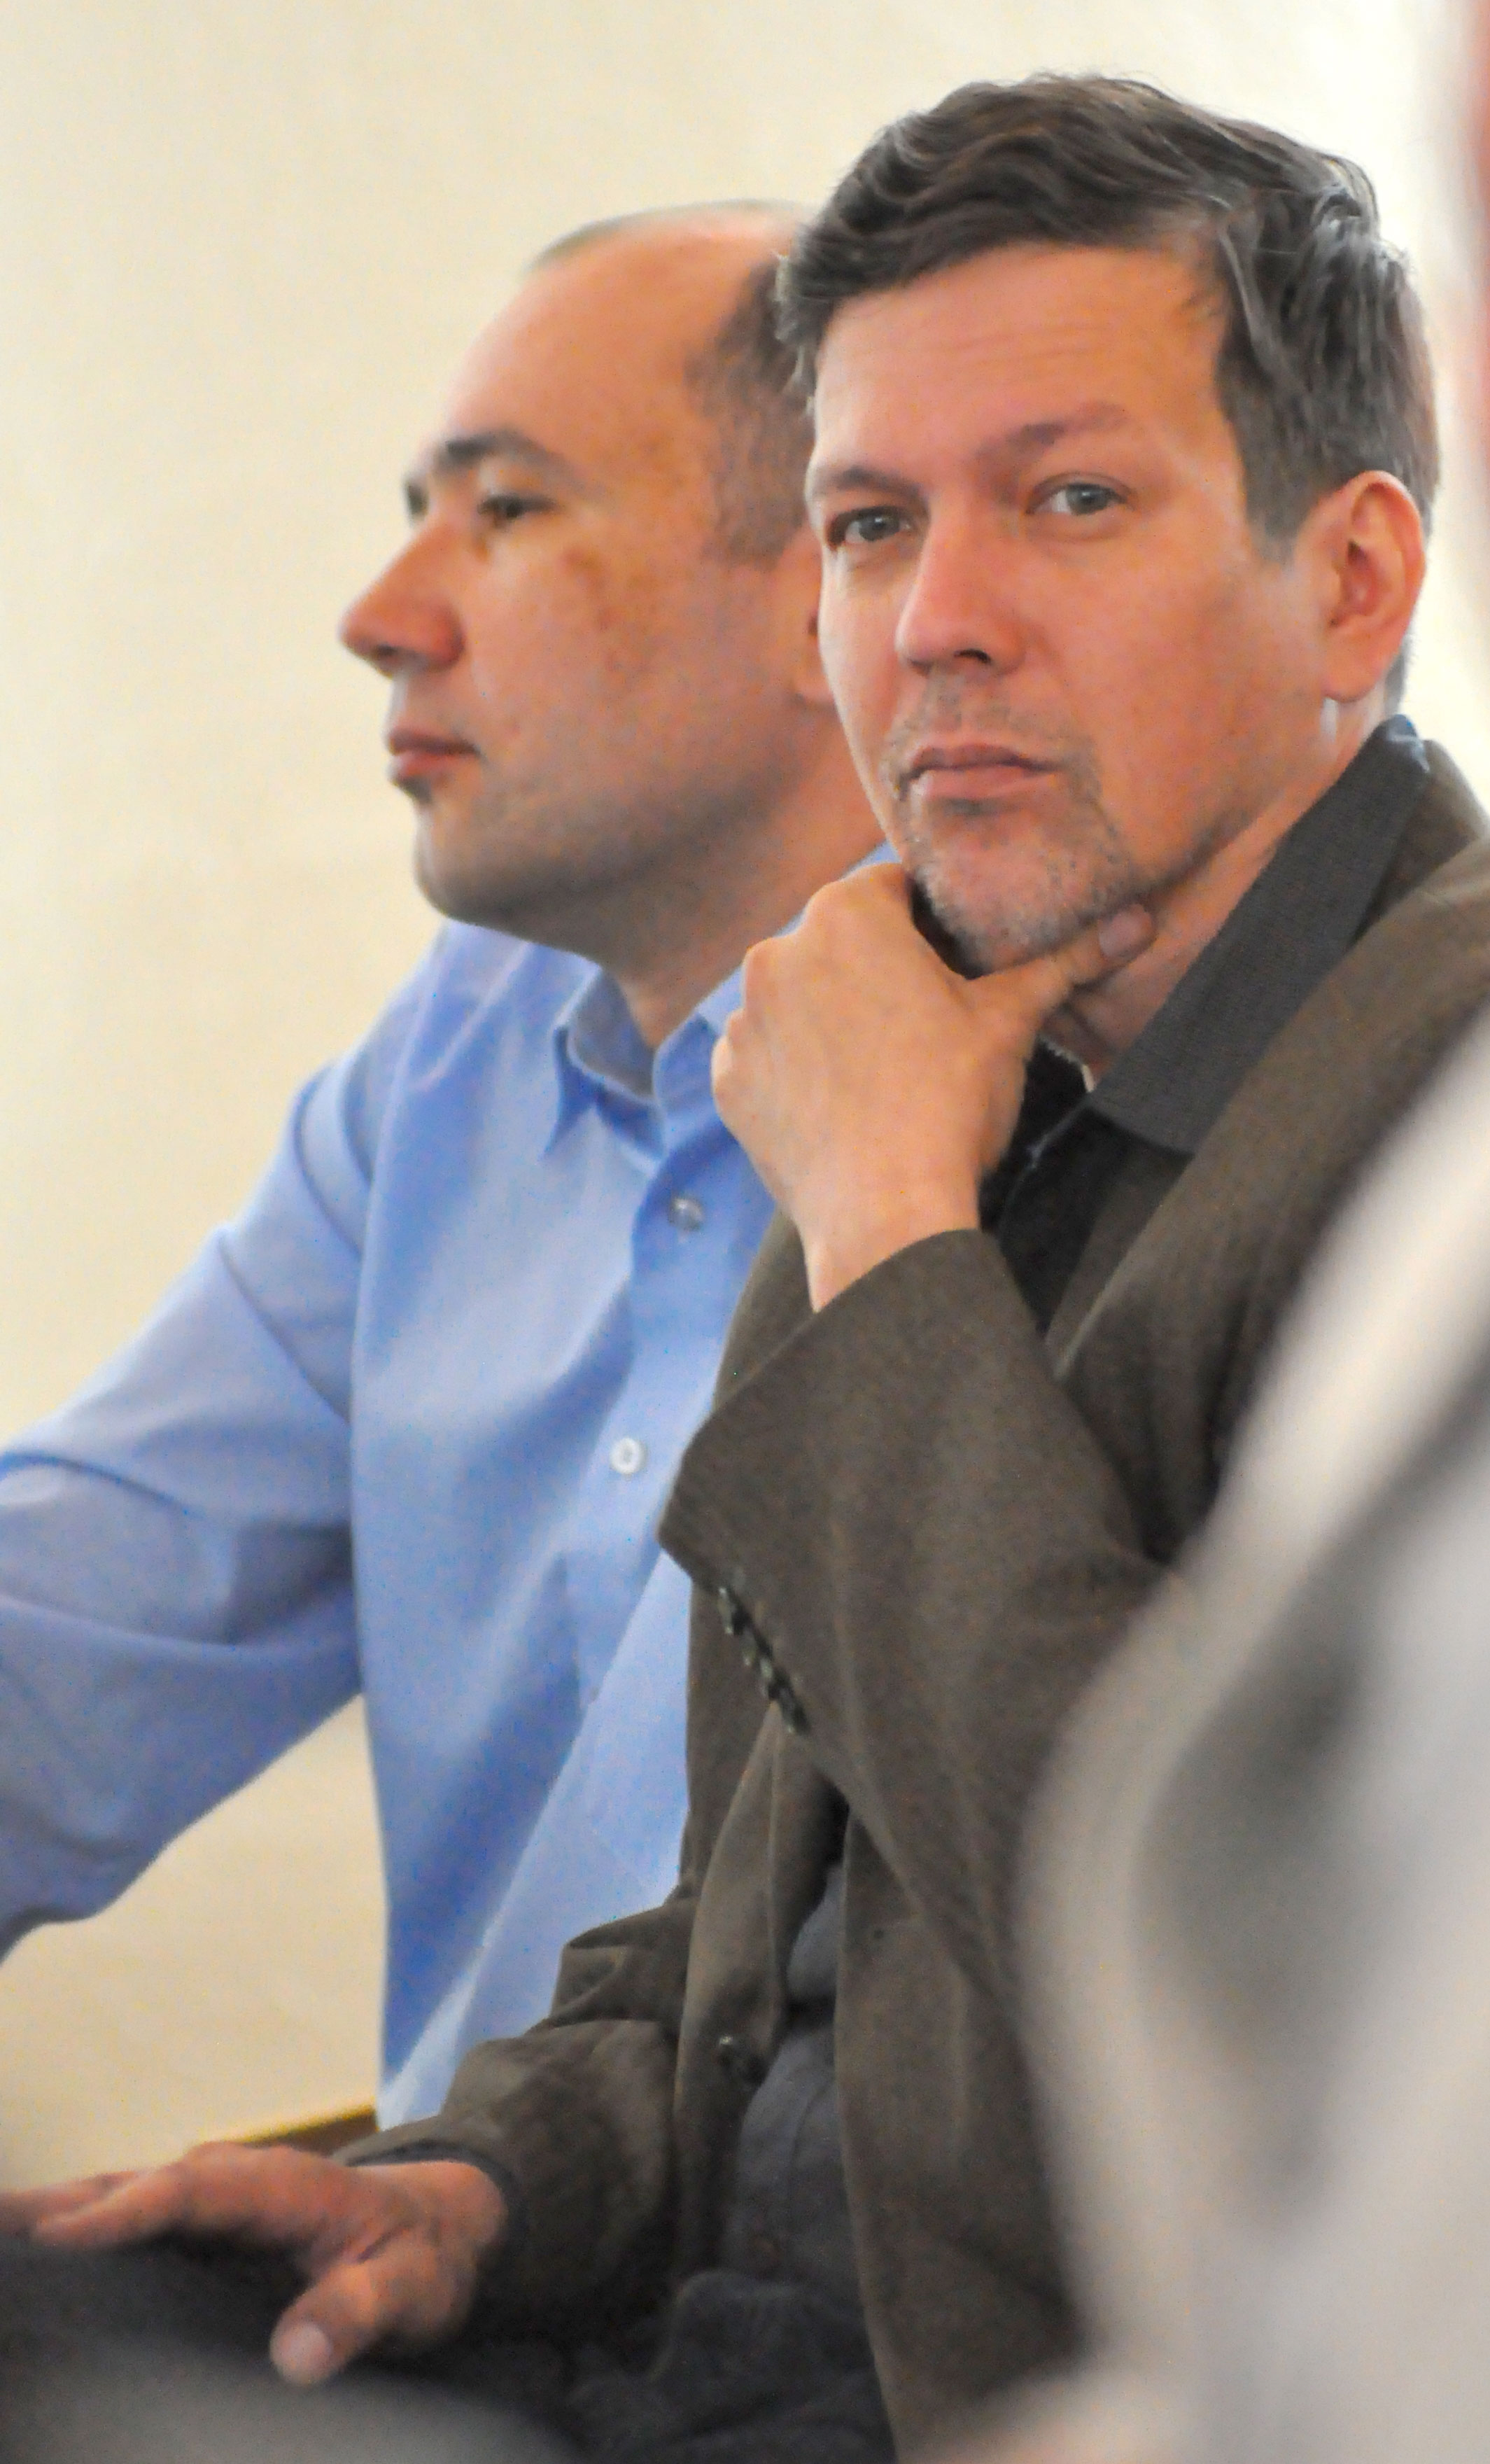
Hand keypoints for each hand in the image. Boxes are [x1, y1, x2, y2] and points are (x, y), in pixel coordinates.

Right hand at [0, 2142, 506, 2386]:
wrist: (441, 2229)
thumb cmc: (422, 2258)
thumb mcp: (412, 2289)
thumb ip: (359, 2313)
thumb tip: (298, 2354)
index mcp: (277, 2185)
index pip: (185, 2193)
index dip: (120, 2215)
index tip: (57, 2239)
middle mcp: (233, 2180)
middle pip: (131, 2185)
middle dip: (55, 2209)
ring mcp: (213, 2200)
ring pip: (120, 2196)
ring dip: (54, 2215)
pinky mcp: (203, 2227)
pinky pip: (131, 2220)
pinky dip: (79, 2229)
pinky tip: (37, 2255)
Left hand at [712, 866, 1152, 1307]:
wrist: (885, 1215)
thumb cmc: (950, 1106)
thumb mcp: (1011, 1022)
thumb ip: (1066, 960)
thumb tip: (1138, 921)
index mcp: (845, 914)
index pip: (896, 891)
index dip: (933, 927)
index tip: (957, 968)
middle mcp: (777, 953)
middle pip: (842, 943)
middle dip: (881, 971)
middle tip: (928, 1024)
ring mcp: (745, 1020)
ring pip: (802, 998)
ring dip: (835, 1018)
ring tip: (887, 1070)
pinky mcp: (729, 1080)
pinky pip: (768, 1055)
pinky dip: (799, 1070)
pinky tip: (844, 1101)